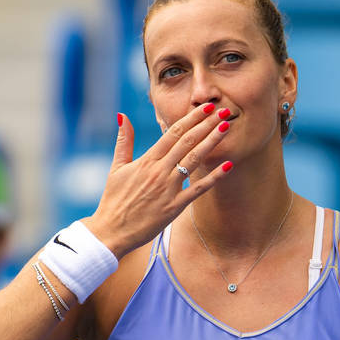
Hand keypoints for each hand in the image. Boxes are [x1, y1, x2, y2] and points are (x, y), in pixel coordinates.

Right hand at [84, 104, 232, 258]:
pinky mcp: (174, 207)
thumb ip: (123, 141)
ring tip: (226, 128)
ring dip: (212, 142)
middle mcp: (159, 171)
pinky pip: (197, 190)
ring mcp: (168, 189)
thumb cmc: (113, 200)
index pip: (173, 132)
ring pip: (194, 160)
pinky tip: (228, 166)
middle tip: (223, 111)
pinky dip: (213, 178)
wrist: (111, 231)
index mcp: (146, 160)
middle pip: (187, 142)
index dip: (192, 118)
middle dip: (207, 124)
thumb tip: (122, 115)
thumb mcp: (116, 167)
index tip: (206, 108)